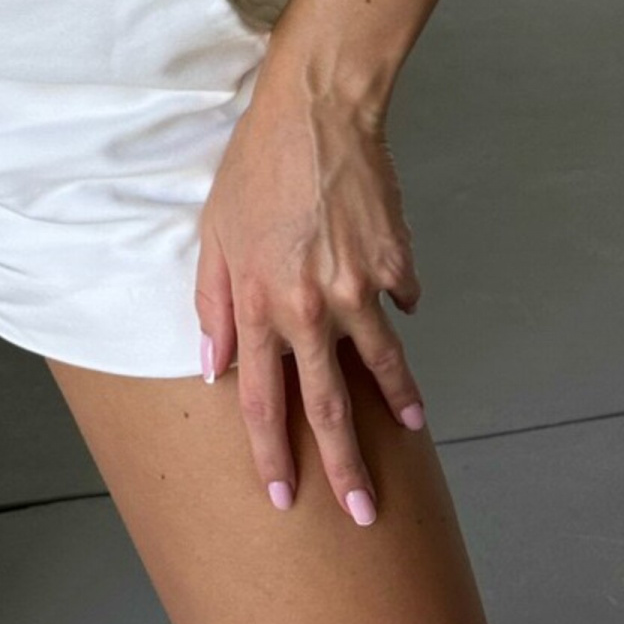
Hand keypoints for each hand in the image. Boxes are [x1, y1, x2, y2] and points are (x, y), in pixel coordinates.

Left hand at [194, 71, 427, 526]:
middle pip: (327, 405)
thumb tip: (213, 366)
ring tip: (410, 428)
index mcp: (259, 304)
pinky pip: (400, 299)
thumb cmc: (256, 165)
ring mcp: (358, 286)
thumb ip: (212, 304)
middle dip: (346, 467)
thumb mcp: (213, 233)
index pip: (262, 399)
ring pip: (381, 364)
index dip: (271, 452)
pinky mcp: (395, 261)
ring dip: (397, 403)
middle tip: (364, 512)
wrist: (317, 110)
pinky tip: (396, 304)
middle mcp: (309, 306)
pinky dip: (397, 308)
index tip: (284, 494)